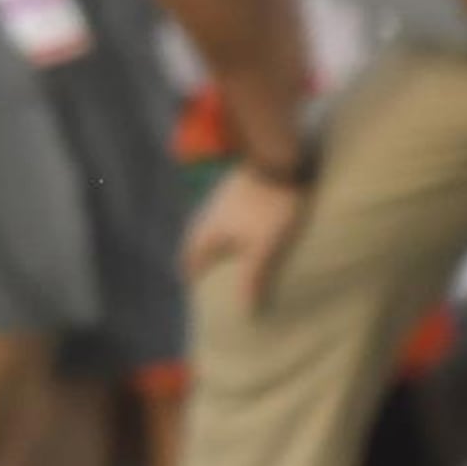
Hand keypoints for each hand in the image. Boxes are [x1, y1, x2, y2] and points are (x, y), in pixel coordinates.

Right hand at [184, 166, 309, 305]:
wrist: (279, 156)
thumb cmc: (271, 205)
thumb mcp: (264, 246)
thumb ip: (253, 276)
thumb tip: (244, 309)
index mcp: (211, 229)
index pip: (191, 255)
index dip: (188, 270)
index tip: (187, 282)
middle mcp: (211, 212)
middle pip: (198, 237)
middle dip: (198, 254)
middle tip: (201, 266)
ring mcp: (225, 195)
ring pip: (212, 221)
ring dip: (214, 237)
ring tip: (223, 249)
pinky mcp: (241, 183)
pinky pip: (228, 209)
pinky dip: (230, 223)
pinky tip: (243, 223)